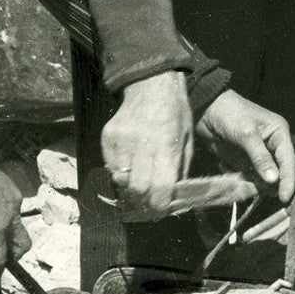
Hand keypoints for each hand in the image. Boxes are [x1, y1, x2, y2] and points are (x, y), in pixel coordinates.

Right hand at [103, 71, 193, 217]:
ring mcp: (121, 140)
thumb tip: (173, 198)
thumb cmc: (175, 113)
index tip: (161, 210)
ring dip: (130, 187)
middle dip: (144, 201)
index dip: (160, 205)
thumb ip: (180, 170)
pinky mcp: (107, 137)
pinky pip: (110, 165)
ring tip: (140, 182)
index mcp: (166, 145)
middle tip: (149, 202)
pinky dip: (120, 171)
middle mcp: (141, 144)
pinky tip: (130, 165)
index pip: (160, 188)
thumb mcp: (187, 140)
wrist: (151, 84)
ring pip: (120, 180)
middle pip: (137, 189)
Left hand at [195, 91, 294, 202]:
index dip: (289, 181)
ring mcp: (259, 157)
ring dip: (255, 183)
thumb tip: (274, 180)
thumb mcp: (246, 134)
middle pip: (285, 173)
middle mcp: (274, 147)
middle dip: (276, 185)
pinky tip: (226, 165)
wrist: (205, 110)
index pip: (290, 162)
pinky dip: (241, 179)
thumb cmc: (229, 114)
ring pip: (267, 180)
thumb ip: (260, 158)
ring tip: (237, 173)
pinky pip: (250, 180)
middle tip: (260, 189)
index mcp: (280, 135)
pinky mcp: (245, 163)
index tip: (284, 199)